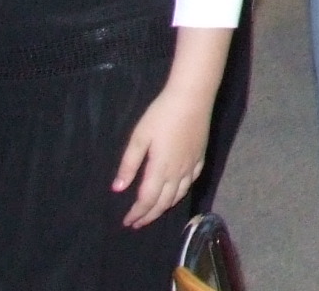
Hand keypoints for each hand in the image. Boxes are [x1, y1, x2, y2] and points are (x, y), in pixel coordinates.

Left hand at [113, 81, 211, 227]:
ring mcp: (191, 165)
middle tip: (138, 222)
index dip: (137, 213)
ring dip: (165, 207)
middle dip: (150, 215)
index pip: (147, 200)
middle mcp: (178, 172)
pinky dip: (182, 192)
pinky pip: (191, 181)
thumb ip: (129, 164)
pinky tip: (177, 191)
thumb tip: (118, 189)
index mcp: (160, 169)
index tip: (127, 222)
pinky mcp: (200, 156)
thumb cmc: (162, 114)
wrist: (192, 96)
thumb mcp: (139, 137)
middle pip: (164, 202)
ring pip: (179, 194)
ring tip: (154, 211)